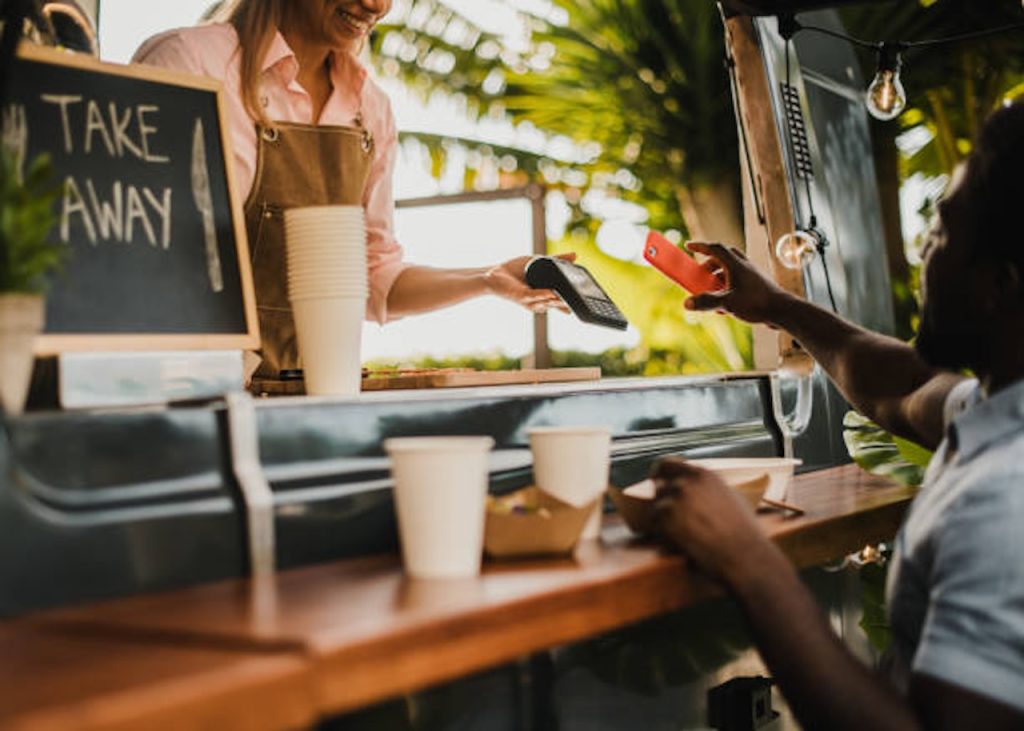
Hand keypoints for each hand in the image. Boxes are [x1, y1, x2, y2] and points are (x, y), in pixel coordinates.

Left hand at [485, 252, 574, 313]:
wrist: (494, 274)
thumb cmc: (515, 270)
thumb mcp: (540, 262)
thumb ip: (558, 260)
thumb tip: (576, 255)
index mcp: (544, 294)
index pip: (560, 300)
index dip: (571, 302)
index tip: (583, 303)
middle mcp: (538, 300)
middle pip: (555, 304)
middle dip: (565, 304)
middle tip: (578, 304)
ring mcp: (529, 300)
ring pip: (545, 302)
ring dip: (556, 301)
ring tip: (567, 300)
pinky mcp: (520, 296)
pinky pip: (533, 296)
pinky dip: (543, 295)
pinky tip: (551, 294)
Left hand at [651, 457, 772, 583]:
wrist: (742, 553)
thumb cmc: (743, 531)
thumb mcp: (732, 498)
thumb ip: (711, 489)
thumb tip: (702, 490)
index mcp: (702, 475)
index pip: (667, 464)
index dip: (660, 475)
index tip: (658, 482)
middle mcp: (686, 482)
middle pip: (657, 483)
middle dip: (659, 496)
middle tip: (665, 511)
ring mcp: (675, 499)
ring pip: (655, 506)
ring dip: (663, 519)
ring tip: (682, 533)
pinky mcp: (667, 518)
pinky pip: (655, 525)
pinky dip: (663, 534)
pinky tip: (681, 542)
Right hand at [684, 242, 791, 325]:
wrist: (783, 310)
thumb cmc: (758, 303)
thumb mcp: (728, 303)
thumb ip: (707, 302)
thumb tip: (687, 303)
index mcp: (736, 264)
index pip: (715, 248)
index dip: (700, 246)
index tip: (688, 246)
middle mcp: (744, 265)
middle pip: (723, 256)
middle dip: (709, 263)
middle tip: (700, 274)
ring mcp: (752, 274)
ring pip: (732, 267)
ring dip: (719, 275)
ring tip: (712, 290)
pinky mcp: (757, 284)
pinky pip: (739, 278)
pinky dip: (729, 284)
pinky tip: (727, 301)